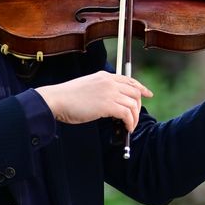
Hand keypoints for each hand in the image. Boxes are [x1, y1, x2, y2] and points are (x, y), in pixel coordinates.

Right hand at [36, 73, 152, 132]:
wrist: (56, 99)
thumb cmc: (68, 98)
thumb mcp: (88, 87)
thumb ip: (102, 91)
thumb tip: (113, 104)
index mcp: (105, 76)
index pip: (129, 80)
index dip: (141, 88)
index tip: (148, 94)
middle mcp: (110, 82)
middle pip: (135, 92)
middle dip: (138, 106)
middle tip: (134, 118)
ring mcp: (109, 92)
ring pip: (133, 104)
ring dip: (134, 118)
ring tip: (129, 126)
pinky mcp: (107, 105)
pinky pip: (127, 114)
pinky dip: (130, 123)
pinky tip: (126, 128)